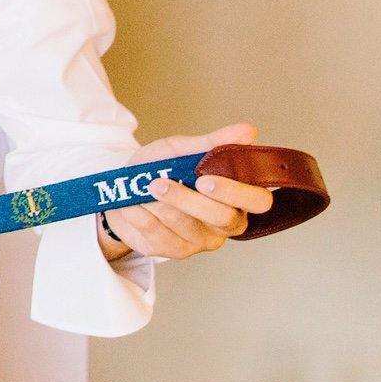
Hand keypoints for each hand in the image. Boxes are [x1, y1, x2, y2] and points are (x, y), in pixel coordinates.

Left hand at [98, 125, 273, 263]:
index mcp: (237, 198)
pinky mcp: (174, 251)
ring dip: (158, 203)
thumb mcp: (184, 150)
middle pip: (222, 217)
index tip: (205, 178)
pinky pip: (159, 234)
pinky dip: (140, 215)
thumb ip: (214, 142)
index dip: (236, 192)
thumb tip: (249, 130)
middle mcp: (226, 224)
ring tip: (143, 187)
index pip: (258, 201)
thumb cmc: (161, 168)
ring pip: (186, 225)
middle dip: (188, 199)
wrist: (122, 189)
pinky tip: (132, 204)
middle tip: (160, 184)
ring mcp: (201, 241)